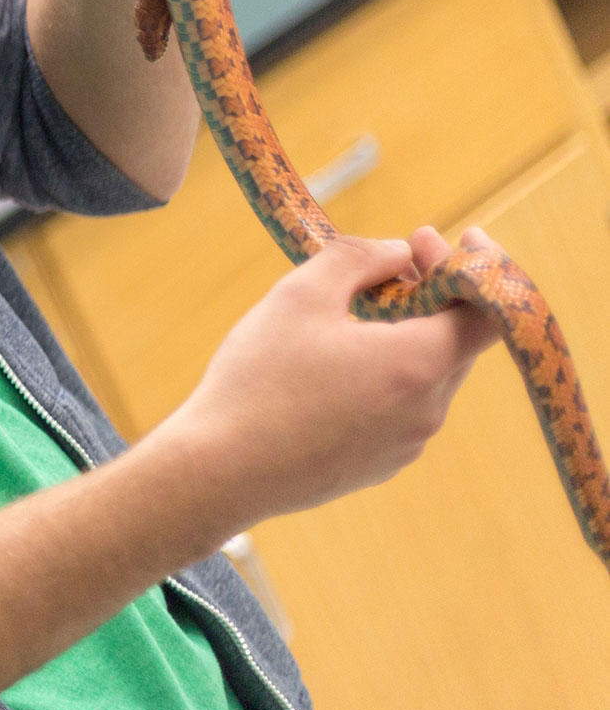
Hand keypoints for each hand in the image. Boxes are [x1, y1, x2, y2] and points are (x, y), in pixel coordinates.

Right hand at [148, 228, 501, 534]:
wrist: (221, 471)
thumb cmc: (258, 379)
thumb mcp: (300, 296)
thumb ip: (357, 259)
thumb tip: (396, 251)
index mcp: (417, 364)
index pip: (487, 314)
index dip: (475, 270)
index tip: (438, 238)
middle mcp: (426, 410)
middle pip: (457, 342)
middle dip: (431, 296)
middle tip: (392, 262)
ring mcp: (406, 444)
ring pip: (426, 376)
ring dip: (406, 337)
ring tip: (351, 315)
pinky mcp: (380, 465)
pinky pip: (400, 408)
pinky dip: (385, 375)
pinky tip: (332, 366)